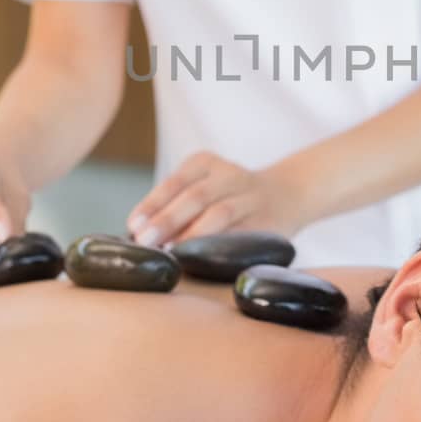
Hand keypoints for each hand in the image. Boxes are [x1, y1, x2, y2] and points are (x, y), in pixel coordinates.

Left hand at [126, 152, 307, 246]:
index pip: (175, 182)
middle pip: (196, 196)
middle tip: (146, 241)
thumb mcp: (200, 186)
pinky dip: (220, 247)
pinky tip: (204, 259)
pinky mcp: (269, 221)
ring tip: (172, 251)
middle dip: (168, 220)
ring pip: (220, 213)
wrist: (286, 194)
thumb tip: (137, 234)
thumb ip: (172, 205)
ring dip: (193, 234)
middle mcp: (230, 174)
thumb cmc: (225, 197)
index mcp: (205, 163)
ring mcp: (251, 197)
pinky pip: (242, 235)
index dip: (153, 204)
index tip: (134, 225)